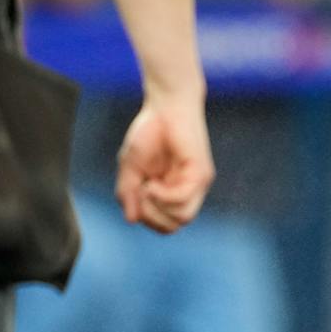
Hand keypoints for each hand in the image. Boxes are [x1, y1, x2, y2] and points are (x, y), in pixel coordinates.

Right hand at [115, 98, 212, 232]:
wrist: (164, 106)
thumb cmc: (148, 133)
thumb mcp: (130, 168)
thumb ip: (128, 194)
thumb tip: (131, 220)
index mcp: (173, 193)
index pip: (164, 225)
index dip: (146, 218)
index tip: (134, 195)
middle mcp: (188, 192)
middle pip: (173, 225)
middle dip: (150, 216)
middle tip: (139, 193)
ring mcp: (196, 184)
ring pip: (182, 218)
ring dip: (157, 207)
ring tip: (147, 187)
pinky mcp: (201, 173)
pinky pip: (183, 199)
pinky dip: (164, 196)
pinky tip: (152, 184)